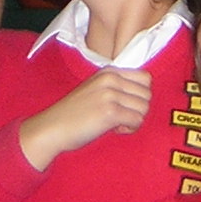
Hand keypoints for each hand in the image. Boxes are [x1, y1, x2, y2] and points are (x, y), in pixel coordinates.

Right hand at [19, 68, 153, 170]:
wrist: (53, 127)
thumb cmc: (74, 113)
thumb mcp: (95, 89)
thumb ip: (117, 87)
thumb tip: (143, 96)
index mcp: (109, 71)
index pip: (145, 78)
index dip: (139, 95)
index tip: (125, 105)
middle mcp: (111, 79)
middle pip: (147, 94)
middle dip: (137, 109)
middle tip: (120, 117)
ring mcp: (111, 94)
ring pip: (144, 108)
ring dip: (134, 120)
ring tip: (116, 123)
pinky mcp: (110, 112)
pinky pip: (137, 120)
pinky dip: (129, 129)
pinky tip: (114, 129)